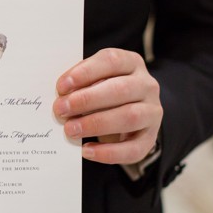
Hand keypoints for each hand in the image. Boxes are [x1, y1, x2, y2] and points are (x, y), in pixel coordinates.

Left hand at [53, 48, 161, 164]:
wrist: (128, 117)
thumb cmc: (104, 94)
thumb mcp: (95, 81)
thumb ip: (81, 84)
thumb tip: (61, 97)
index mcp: (132, 63)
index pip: (112, 60)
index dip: (86, 72)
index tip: (62, 86)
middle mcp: (147, 85)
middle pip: (121, 89)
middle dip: (87, 100)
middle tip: (61, 109)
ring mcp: (152, 112)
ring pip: (130, 117)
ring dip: (96, 124)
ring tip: (71, 130)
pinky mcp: (150, 138)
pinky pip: (132, 148)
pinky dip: (108, 152)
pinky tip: (86, 151)